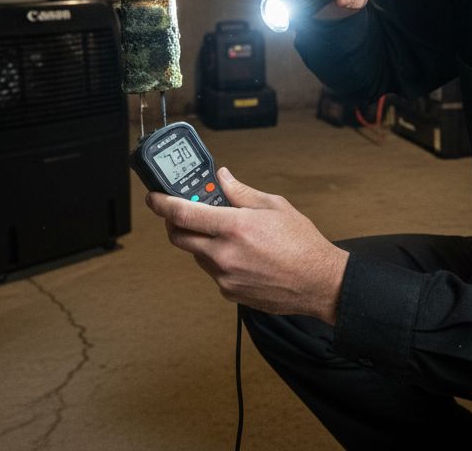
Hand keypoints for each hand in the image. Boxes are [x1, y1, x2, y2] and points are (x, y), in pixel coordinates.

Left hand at [145, 168, 348, 323]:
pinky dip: (217, 259)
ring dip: (201, 241)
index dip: (161, 204)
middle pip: (179, 237)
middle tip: (185, 212)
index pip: (183, 213)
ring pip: (196, 254)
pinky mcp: (229, 293)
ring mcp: (225, 276)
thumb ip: (242, 192)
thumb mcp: (274, 206)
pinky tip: (241, 255)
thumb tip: (223, 178)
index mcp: (235, 226)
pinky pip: (212, 271)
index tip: (153, 197)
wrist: (319, 283)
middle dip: (175, 222)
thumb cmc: (302, 244)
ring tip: (227, 234)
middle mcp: (224, 253)